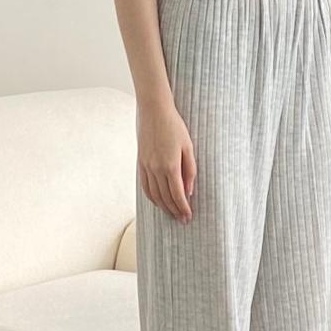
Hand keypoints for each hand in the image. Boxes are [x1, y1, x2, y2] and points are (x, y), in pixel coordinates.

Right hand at [137, 100, 196, 223]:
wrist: (154, 111)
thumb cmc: (175, 126)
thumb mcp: (188, 147)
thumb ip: (190, 170)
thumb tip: (189, 191)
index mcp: (170, 166)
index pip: (177, 195)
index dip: (183, 208)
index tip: (188, 217)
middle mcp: (156, 169)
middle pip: (165, 198)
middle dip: (174, 211)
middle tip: (182, 220)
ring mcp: (146, 166)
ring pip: (154, 194)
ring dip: (163, 207)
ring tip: (172, 213)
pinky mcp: (141, 163)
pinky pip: (145, 186)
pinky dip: (152, 197)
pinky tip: (158, 202)